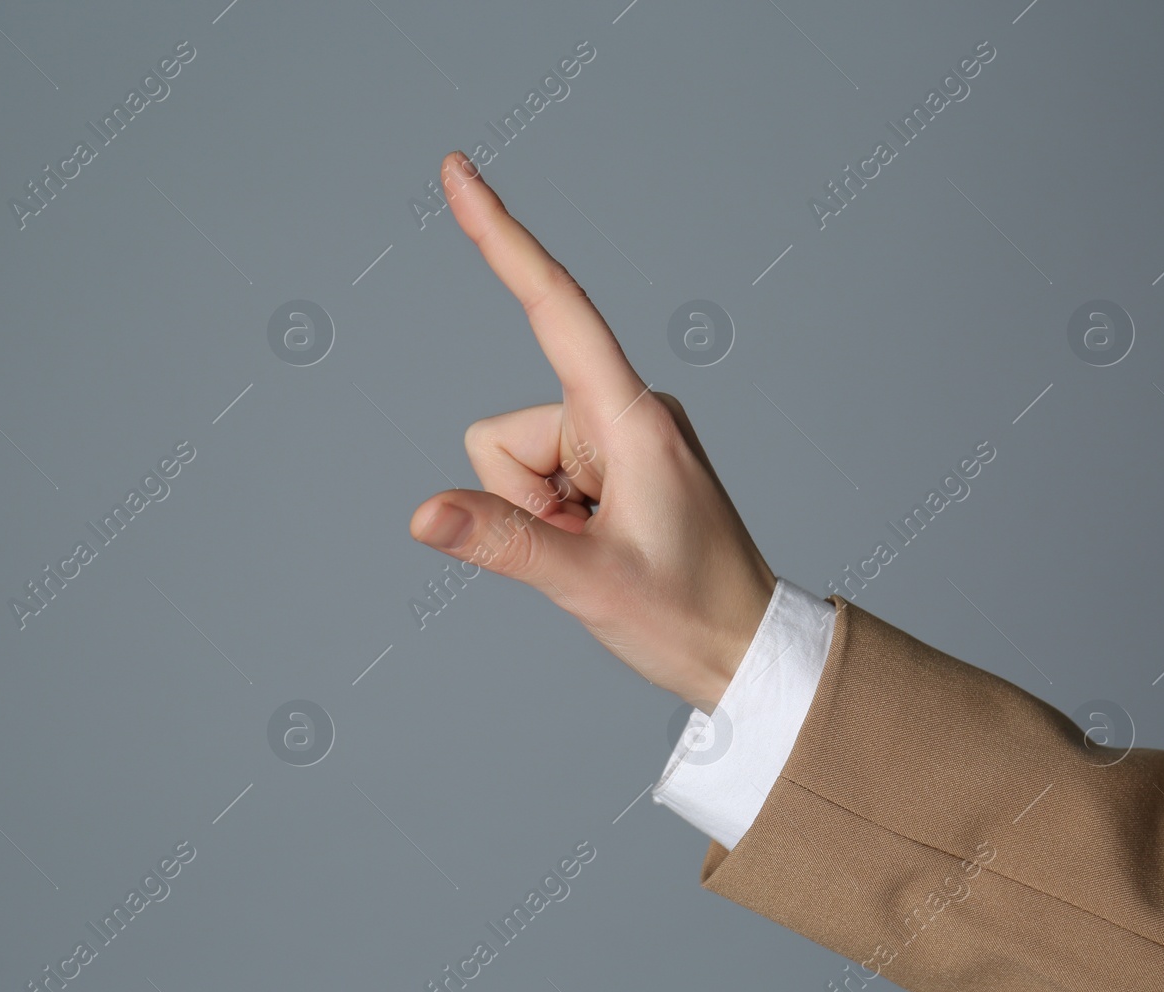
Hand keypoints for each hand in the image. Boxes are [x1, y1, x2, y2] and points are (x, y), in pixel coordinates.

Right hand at [409, 151, 775, 710]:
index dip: (501, 237)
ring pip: (517, 459)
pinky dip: (552, 516)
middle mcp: (625, 409)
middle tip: (589, 548)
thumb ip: (501, 542)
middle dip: (523, 499)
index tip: (459, 174)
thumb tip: (421, 512)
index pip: (554, 308)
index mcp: (630, 418)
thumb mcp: (588, 583)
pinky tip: (603, 544)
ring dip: (540, 514)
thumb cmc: (686, 614)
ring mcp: (620, 434)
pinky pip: (540, 475)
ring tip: (600, 550)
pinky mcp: (615, 457)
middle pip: (508, 433)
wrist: (742, 646)